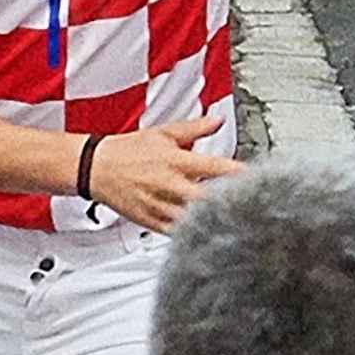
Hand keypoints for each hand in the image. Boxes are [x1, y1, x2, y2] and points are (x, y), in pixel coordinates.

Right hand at [84, 118, 242, 232]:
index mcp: (174, 160)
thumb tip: (219, 120)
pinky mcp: (152, 223)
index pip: (214, 168)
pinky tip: (207, 233)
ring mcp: (160, 206)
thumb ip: (194, 129)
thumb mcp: (162, 133)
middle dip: (229, 204)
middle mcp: (169, 184)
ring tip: (235, 223)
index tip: (259, 178)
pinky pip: (177, 234)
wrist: (95, 167)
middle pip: (207, 200)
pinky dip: (193, 234)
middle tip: (252, 207)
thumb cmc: (128, 150)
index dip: (238, 174)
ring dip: (213, 221)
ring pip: (193, 221)